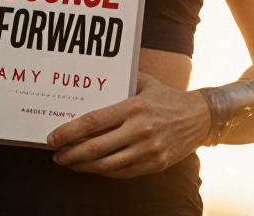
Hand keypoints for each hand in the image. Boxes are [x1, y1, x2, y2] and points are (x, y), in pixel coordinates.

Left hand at [46, 72, 210, 177]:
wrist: (200, 117)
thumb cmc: (166, 97)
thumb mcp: (144, 82)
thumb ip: (119, 82)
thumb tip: (89, 81)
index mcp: (134, 107)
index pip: (93, 122)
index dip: (69, 132)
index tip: (53, 137)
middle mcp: (140, 130)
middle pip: (95, 148)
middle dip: (70, 153)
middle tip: (56, 154)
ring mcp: (148, 150)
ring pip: (106, 164)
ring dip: (83, 166)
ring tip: (69, 162)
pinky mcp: (155, 164)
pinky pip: (122, 172)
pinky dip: (103, 171)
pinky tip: (92, 166)